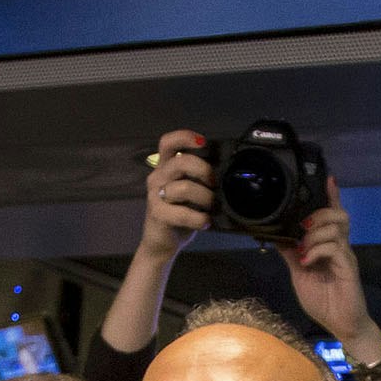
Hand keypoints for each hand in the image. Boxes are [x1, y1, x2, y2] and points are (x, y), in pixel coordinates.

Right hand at [137, 130, 212, 261]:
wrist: (162, 244)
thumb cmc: (180, 215)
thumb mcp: (191, 192)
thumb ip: (199, 178)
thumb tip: (225, 169)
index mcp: (165, 168)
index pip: (168, 142)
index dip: (184, 137)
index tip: (203, 142)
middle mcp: (157, 177)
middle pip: (180, 161)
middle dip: (204, 170)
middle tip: (215, 184)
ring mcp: (155, 195)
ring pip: (184, 187)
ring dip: (205, 197)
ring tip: (211, 207)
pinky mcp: (157, 214)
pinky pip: (183, 213)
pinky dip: (199, 218)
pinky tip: (205, 222)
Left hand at [278, 196, 373, 349]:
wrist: (342, 326)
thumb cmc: (324, 302)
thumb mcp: (299, 275)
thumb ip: (291, 255)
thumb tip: (276, 237)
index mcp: (330, 247)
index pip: (333, 217)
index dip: (332, 197)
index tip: (328, 178)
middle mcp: (341, 247)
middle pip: (339, 215)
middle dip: (319, 213)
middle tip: (303, 224)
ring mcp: (346, 257)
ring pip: (336, 228)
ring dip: (314, 234)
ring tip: (303, 249)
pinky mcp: (348, 268)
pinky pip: (334, 247)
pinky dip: (317, 250)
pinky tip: (307, 261)